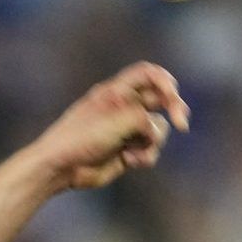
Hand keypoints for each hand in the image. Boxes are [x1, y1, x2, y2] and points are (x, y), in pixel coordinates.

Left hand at [30, 62, 190, 191]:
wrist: (60, 168)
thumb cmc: (82, 137)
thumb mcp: (118, 119)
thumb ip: (145, 117)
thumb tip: (158, 130)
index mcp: (117, 92)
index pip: (148, 74)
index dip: (164, 80)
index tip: (172, 93)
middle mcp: (123, 108)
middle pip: (161, 100)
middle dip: (174, 109)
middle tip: (181, 121)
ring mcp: (126, 131)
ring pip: (158, 129)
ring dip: (152, 140)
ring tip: (134, 150)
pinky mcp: (128, 152)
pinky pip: (150, 150)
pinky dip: (145, 156)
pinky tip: (130, 161)